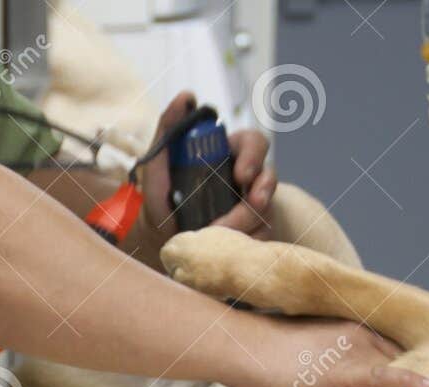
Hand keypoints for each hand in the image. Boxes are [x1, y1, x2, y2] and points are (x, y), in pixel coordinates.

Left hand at [141, 93, 275, 242]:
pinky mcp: (254, 232)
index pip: (254, 143)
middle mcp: (247, 179)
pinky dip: (248, 242)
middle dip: (264, 189)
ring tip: (220, 232)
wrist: (160, 237)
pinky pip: (263, 236)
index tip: (242, 174)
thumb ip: (169, 127)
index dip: (254, 155)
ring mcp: (253, 206)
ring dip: (248, 222)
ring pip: (267, 210)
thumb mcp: (158, 162)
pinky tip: (229, 247)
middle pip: (269, 176)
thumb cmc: (163, 195)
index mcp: (231, 155)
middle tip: (252, 201)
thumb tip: (187, 96)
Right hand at [240, 316, 428, 386]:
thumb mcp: (292, 352)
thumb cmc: (257, 353)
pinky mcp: (348, 370)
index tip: (417, 377)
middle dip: (414, 370)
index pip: (383, 345)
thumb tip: (312, 377)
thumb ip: (313, 361)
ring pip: (396, 365)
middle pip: (395, 354)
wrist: (242, 349)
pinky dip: (412, 382)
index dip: (401, 362)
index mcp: (344, 327)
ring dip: (416, 382)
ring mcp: (354, 350)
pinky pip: (388, 376)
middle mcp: (356, 334)